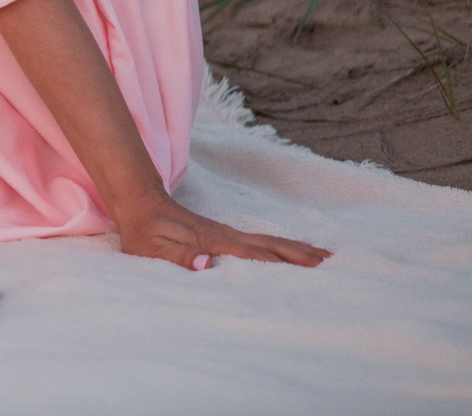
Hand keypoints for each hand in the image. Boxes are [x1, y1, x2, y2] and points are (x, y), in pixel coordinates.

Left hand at [115, 194, 328, 269]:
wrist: (137, 201)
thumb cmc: (143, 231)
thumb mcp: (152, 249)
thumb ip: (179, 258)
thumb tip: (208, 265)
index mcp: (213, 241)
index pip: (253, 255)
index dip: (281, 264)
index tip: (312, 270)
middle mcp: (225, 235)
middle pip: (270, 245)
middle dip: (301, 254)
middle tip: (333, 263)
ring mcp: (226, 232)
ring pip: (268, 241)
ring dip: (296, 249)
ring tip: (325, 256)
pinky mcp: (222, 234)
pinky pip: (258, 241)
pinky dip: (280, 246)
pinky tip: (289, 250)